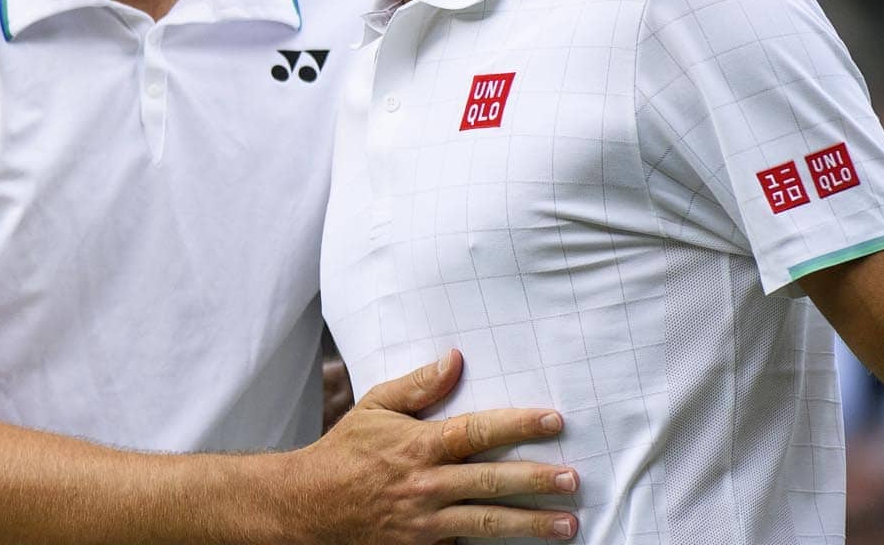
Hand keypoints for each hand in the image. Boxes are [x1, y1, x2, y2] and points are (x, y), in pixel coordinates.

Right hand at [291, 350, 578, 542]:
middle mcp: (426, 484)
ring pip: (486, 522)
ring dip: (529, 523)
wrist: (310, 505)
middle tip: (572, 479)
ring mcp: (425, 522)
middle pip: (490, 481)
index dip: (517, 425)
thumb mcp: (375, 407)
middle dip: (535, 480)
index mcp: (418, 446)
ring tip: (567, 523)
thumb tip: (454, 359)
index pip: (476, 432)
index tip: (553, 421)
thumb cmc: (346, 452)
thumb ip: (417, 386)